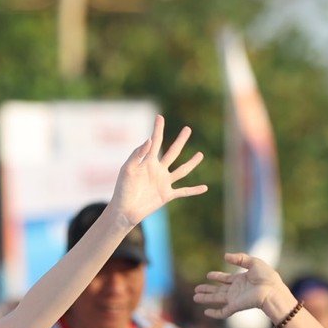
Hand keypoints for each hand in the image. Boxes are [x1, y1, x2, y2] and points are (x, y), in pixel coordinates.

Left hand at [104, 116, 206, 230]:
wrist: (124, 210)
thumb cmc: (122, 189)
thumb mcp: (128, 169)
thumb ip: (137, 154)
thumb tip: (150, 140)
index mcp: (147, 162)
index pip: (155, 142)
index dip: (158, 129)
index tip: (159, 117)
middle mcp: (158, 170)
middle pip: (173, 152)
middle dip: (180, 140)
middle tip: (188, 129)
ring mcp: (163, 182)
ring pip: (181, 170)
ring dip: (191, 163)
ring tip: (200, 154)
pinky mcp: (166, 195)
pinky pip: (183, 191)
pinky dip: (194, 190)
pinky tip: (204, 188)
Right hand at [195, 253, 293, 321]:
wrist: (272, 291)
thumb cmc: (267, 277)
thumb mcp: (254, 262)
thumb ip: (240, 258)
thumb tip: (225, 256)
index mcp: (241, 280)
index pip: (226, 279)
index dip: (217, 277)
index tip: (209, 275)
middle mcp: (236, 290)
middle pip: (218, 290)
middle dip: (207, 289)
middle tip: (196, 289)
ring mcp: (235, 299)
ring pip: (216, 299)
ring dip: (205, 298)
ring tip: (195, 296)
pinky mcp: (235, 306)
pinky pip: (222, 312)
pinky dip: (214, 313)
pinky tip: (205, 312)